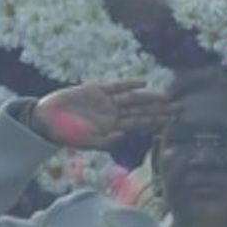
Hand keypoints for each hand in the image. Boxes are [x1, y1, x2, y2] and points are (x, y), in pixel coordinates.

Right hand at [31, 81, 176, 149]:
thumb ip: (105, 141)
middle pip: (141, 110)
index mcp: (113, 128)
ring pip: (133, 99)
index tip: (172, 121)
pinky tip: (142, 83)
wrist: (46, 120)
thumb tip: (124, 135)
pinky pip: (116, 86)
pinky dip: (128, 85)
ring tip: (167, 96)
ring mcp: (105, 102)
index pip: (139, 124)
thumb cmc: (65, 135)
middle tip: (180, 108)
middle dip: (160, 109)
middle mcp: (113, 115)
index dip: (156, 122)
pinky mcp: (96, 90)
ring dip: (149, 97)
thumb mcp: (85, 143)